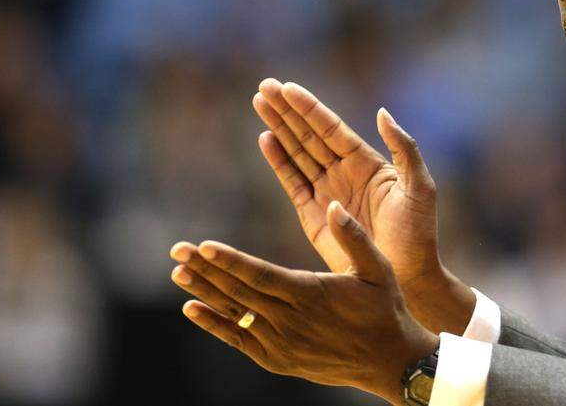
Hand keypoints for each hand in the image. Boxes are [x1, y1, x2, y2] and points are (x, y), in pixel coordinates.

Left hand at [169, 201, 437, 404]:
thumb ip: (354, 237)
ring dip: (204, 292)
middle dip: (205, 269)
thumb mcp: (379, 268)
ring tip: (177, 272)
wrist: (389, 361)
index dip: (230, 261)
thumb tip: (334, 205)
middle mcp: (290, 320)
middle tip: (176, 249)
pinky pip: (238, 339)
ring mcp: (281, 343)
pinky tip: (192, 308)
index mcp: (311, 294)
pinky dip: (214, 324)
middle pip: (238, 291)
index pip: (260, 275)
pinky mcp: (277, 359)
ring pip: (235, 313)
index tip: (203, 246)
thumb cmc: (386, 309)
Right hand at [252, 78, 473, 333]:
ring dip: (278, 128)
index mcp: (367, 163)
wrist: (407, 275)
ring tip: (259, 103)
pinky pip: (292, 182)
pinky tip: (266, 139)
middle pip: (309, 135)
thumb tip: (382, 113)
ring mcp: (327, 192)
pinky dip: (278, 161)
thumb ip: (404, 148)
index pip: (331, 128)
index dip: (309, 108)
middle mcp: (344, 173)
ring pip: (297, 153)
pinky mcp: (313, 216)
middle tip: (264, 87)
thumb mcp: (419, 187)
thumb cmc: (418, 233)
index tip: (287, 87)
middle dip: (287, 111)